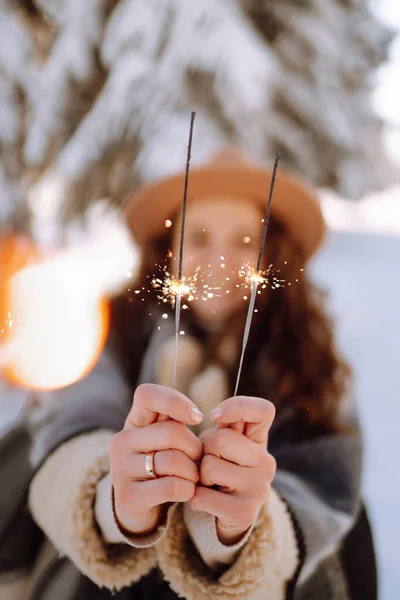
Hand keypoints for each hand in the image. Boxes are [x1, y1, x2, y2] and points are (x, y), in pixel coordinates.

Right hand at [110, 383, 203, 535]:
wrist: (138, 506)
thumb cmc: (162, 464)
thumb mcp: (167, 438)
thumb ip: (178, 420)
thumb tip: (196, 415)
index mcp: (134, 420)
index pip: (147, 394)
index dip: (175, 401)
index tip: (196, 418)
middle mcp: (122, 440)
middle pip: (172, 432)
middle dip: (196, 448)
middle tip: (199, 459)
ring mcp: (120, 468)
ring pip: (173, 461)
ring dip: (193, 472)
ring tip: (193, 477)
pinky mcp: (128, 496)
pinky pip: (171, 487)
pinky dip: (188, 490)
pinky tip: (186, 491)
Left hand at [189, 396, 275, 544]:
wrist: (225, 514)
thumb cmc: (218, 466)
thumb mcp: (219, 442)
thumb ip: (220, 424)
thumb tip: (211, 414)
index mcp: (259, 439)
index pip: (264, 410)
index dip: (238, 406)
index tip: (214, 416)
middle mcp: (266, 462)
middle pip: (222, 440)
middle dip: (204, 451)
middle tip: (210, 463)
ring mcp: (259, 488)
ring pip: (210, 468)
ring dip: (199, 476)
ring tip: (209, 483)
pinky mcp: (245, 513)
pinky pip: (202, 497)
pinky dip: (195, 499)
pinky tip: (206, 501)